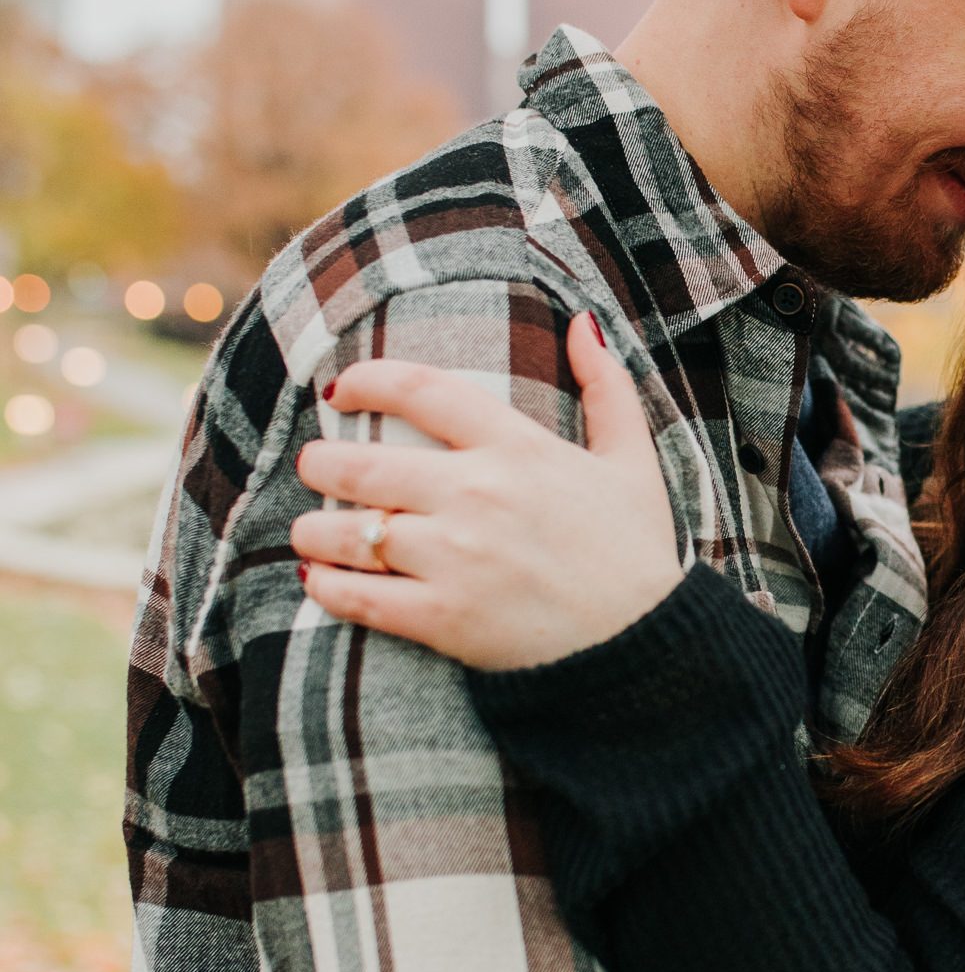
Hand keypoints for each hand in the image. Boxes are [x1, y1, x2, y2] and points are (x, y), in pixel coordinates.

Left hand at [292, 314, 685, 671]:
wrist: (647, 647)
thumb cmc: (636, 553)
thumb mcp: (633, 462)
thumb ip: (607, 387)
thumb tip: (583, 324)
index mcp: (519, 449)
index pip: (422, 391)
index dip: (368, 381)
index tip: (339, 390)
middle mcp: (480, 495)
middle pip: (363, 464)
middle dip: (321, 462)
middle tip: (315, 466)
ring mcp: (459, 559)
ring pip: (350, 532)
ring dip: (314, 529)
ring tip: (309, 530)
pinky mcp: (445, 618)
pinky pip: (360, 597)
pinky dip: (327, 587)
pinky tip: (319, 579)